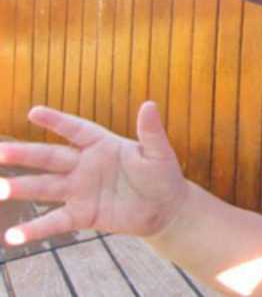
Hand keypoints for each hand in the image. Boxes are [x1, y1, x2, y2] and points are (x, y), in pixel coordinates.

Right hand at [0, 102, 188, 244]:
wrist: (165, 209)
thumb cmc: (162, 175)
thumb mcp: (159, 152)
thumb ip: (150, 131)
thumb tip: (150, 104)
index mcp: (102, 145)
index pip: (75, 130)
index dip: (57, 121)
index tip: (33, 112)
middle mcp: (85, 165)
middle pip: (51, 157)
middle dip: (26, 155)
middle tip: (1, 153)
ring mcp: (80, 190)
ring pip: (46, 187)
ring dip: (22, 188)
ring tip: (0, 189)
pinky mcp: (83, 215)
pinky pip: (55, 221)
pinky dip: (34, 229)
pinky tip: (12, 236)